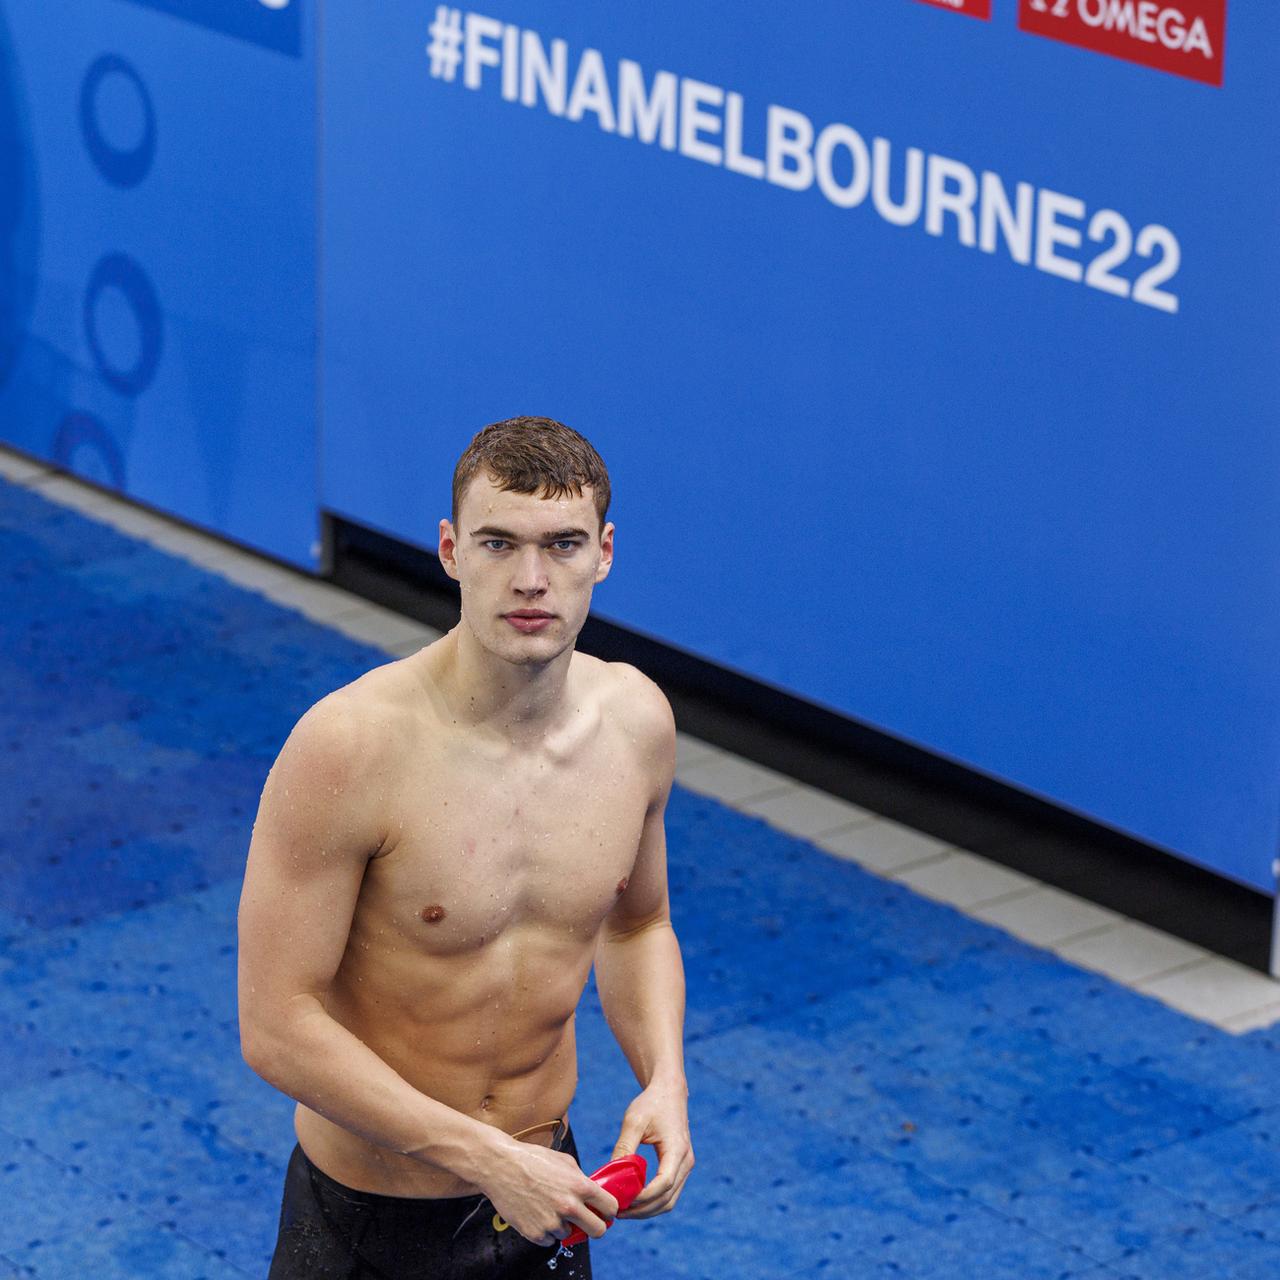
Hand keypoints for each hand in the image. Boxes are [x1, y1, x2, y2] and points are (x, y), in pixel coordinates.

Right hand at [479, 1137, 619, 1247]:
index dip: (610, 1210)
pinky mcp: (536, 1234)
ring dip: (564, 1226)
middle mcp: (569, 1206)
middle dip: (596, 1226)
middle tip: (587, 1221)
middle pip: (598, 1231)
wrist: (501, 1167)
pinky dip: (547, 1231)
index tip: (605, 1211)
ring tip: (550, 1208)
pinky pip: (550, 1240)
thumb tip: (593, 1194)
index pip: (611, 1208)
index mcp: (580, 1186)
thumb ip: (582, 1179)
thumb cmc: (532, 1159)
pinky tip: (538, 1213)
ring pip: (570, 1235)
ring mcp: (552, 1222)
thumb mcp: (565, 1161)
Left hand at [610, 1078, 694, 1217]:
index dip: (643, 1197)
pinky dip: (652, 1202)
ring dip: (647, 1210)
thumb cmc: (651, 1104)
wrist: (668, 1092)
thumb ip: (624, 1148)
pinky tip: (632, 1200)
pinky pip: (669, 1194)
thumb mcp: (633, 1121)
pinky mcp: (680, 1168)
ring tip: (623, 1210)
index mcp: (677, 1149)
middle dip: (641, 1210)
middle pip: (667, 1199)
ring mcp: (686, 1167)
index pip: (663, 1184)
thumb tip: (611, 1176)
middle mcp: (686, 1162)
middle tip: (617, 1212)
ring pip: (669, 1201)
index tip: (621, 1200)